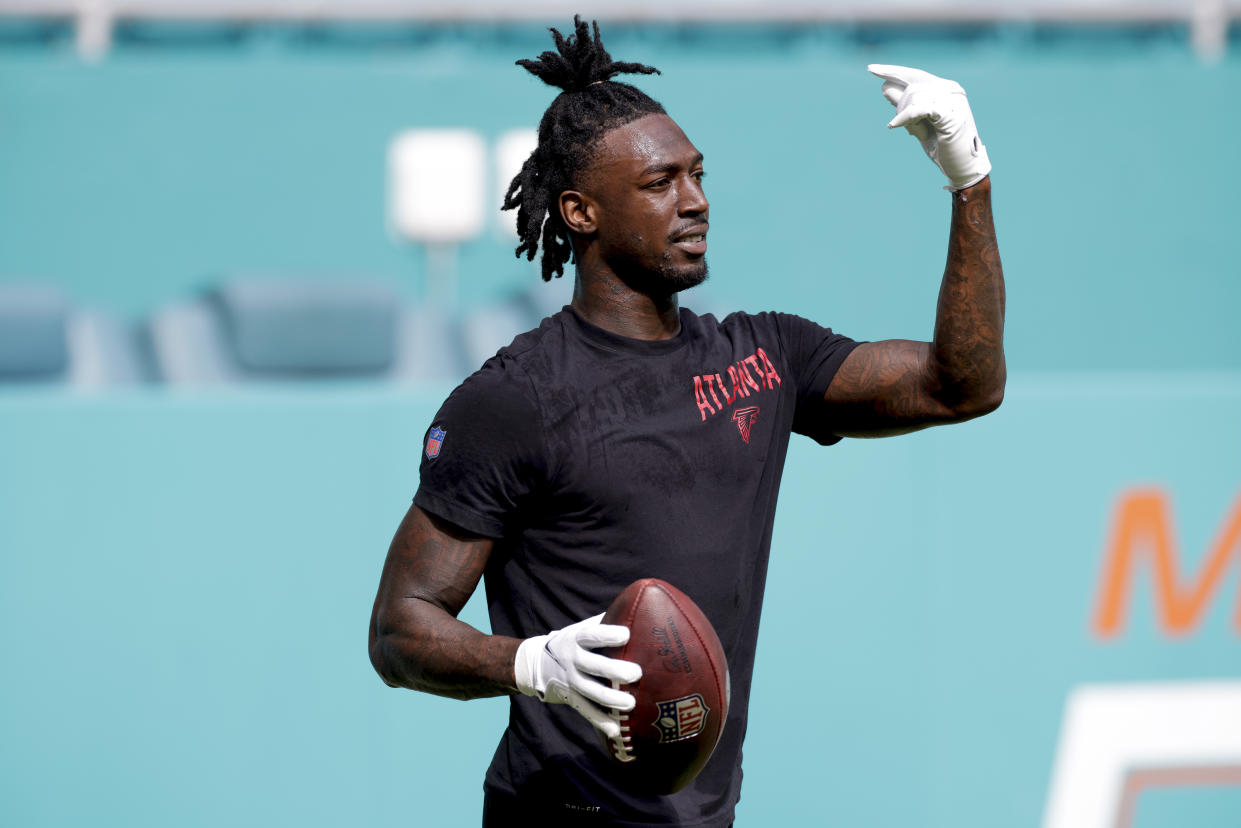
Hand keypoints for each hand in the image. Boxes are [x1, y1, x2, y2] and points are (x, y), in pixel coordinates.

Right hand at [514, 612, 641, 738]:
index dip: (608, 635)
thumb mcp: (582, 628)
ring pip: (592, 692)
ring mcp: (572, 681)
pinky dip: (601, 722)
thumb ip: (606, 621)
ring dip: (611, 700)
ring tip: (631, 703)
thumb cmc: (573, 642)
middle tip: (636, 673)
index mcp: (577, 638)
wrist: (537, 664)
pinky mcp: (572, 699)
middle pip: (593, 666)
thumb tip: (639, 608)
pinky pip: (587, 712)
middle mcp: (573, 660)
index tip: (626, 634)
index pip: (592, 635)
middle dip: (615, 671)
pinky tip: (616, 730)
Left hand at [868, 64, 990, 190]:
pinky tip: (894, 125)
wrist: (961, 167)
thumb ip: (903, 105)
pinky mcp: (950, 111)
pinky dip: (904, 117)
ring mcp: (952, 99)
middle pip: (912, 85)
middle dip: (901, 103)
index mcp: (945, 88)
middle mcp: (950, 89)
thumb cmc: (942, 146)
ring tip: (911, 130)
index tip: (871, 69)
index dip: (893, 71)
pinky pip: (918, 108)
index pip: (915, 75)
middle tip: (902, 124)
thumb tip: (884, 86)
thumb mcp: (918, 123)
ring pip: (915, 96)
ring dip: (905, 114)